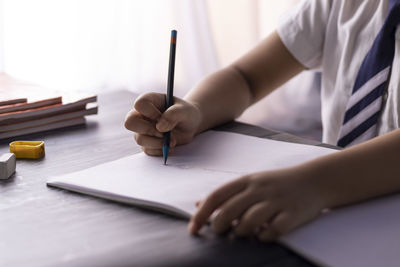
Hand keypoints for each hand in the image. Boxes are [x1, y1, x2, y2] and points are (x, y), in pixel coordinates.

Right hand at [124, 92, 201, 155]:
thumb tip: (160, 127)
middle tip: (164, 133)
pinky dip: (160, 150)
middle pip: (130, 122)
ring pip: (139, 139)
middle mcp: (142, 115)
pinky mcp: (146, 142)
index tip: (164, 118)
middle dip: (148, 130)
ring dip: (158, 143)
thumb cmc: (186, 113)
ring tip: (173, 141)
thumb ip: (173, 114)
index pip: (140, 104)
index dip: (151, 113)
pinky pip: (147, 150)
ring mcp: (142, 129)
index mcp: (150, 100)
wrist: (190, 125)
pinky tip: (170, 146)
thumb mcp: (184, 111)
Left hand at [188, 167, 323, 240]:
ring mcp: (277, 201)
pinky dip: (264, 237)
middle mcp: (259, 189)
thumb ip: (226, 193)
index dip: (201, 214)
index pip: (216, 197)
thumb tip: (198, 204)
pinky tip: (264, 234)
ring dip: (241, 232)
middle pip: (228, 212)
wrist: (315, 179)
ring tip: (243, 231)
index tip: (193, 229)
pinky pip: (272, 231)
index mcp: (247, 181)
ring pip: (248, 223)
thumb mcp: (250, 182)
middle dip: (219, 226)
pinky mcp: (293, 214)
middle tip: (220, 231)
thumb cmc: (277, 183)